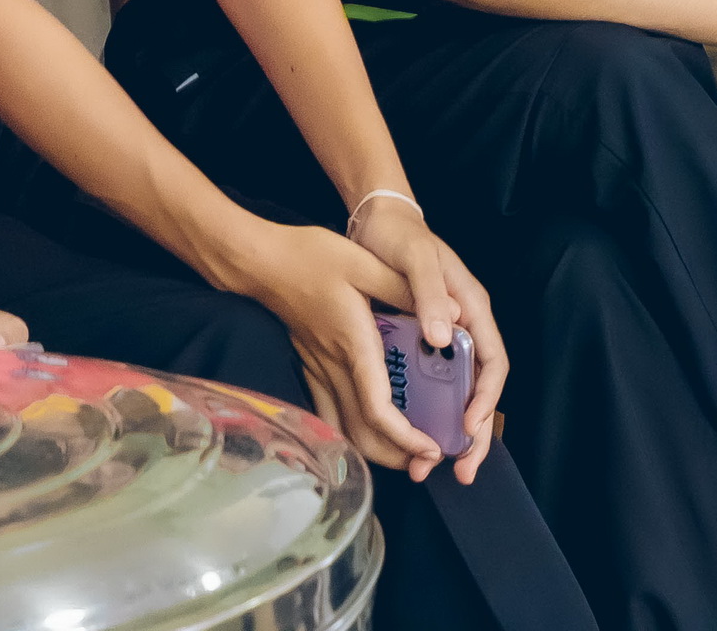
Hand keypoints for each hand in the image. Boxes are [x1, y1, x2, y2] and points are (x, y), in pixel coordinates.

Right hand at [224, 219, 485, 483]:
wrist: (261, 261)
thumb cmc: (312, 257)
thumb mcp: (365, 263)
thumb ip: (407, 290)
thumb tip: (455, 314)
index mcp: (353, 345)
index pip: (377, 409)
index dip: (405, 437)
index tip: (432, 448)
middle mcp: (334, 367)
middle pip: (362, 434)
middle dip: (397, 455)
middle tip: (429, 459)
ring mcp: (318, 371)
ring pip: (344, 430)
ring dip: (375, 450)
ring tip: (407, 454)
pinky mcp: (310, 367)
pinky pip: (330, 414)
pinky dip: (351, 433)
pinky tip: (369, 434)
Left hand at [334, 197, 509, 473]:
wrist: (375, 223)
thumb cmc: (401, 238)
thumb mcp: (416, 259)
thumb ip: (430, 293)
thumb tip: (442, 335)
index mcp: (472, 309)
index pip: (494, 363)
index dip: (487, 398)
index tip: (471, 428)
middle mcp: (462, 330)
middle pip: (479, 390)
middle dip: (474, 434)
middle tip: (463, 471)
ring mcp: (442, 340)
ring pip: (456, 395)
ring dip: (449, 433)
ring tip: (433, 467)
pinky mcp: (419, 345)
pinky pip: (431, 388)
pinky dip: (426, 416)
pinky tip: (410, 439)